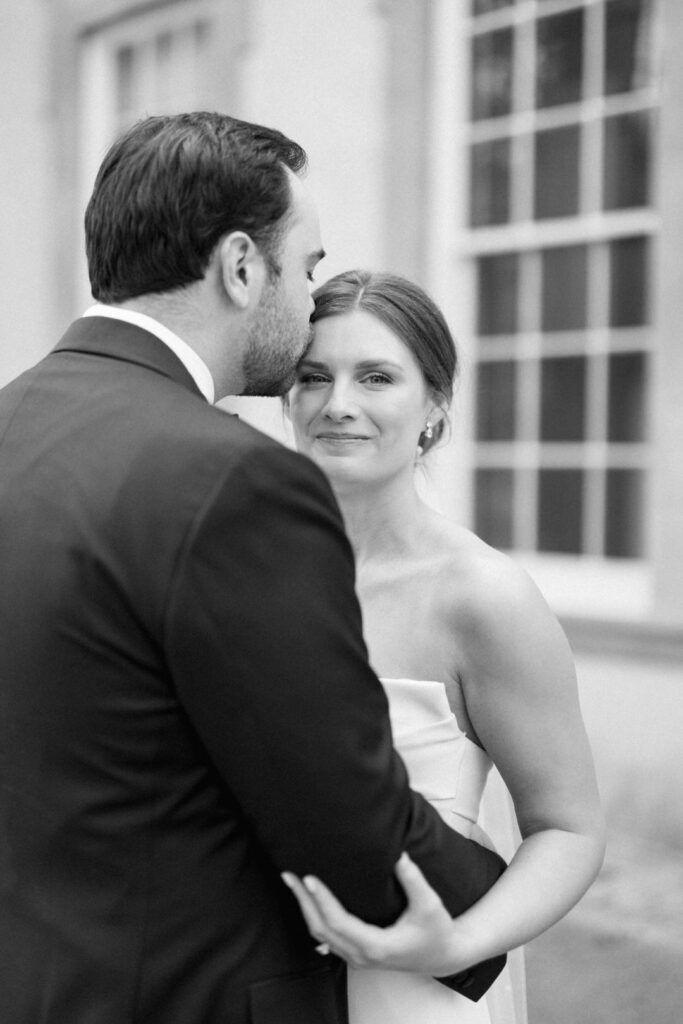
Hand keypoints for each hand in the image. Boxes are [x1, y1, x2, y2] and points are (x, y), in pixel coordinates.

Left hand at [282, 853, 473, 975]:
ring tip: (292, 882)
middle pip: (321, 928)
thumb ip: (414, 880)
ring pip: (320, 934)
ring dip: (305, 908)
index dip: (322, 900)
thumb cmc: (436, 931)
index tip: (309, 878)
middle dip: (303, 900)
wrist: (442, 956)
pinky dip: (314, 917)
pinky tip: (308, 900)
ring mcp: (357, 958)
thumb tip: (399, 854)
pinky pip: (327, 937)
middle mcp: (361, 956)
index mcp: (376, 946)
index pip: (339, 922)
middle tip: (289, 874)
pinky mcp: (356, 953)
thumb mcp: (430, 905)